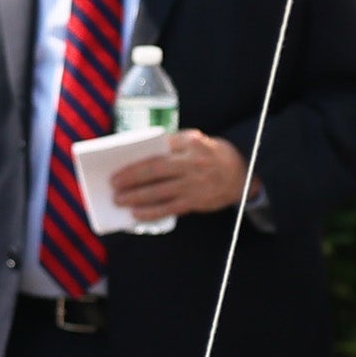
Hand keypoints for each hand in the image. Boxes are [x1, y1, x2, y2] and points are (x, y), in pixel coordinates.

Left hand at [95, 128, 246, 221]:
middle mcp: (193, 163)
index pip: (160, 147)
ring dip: (136, 196)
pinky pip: (169, 208)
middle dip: (131, 177)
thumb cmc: (212, 156)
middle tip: (113, 182)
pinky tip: (136, 214)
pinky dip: (150, 212)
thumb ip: (174, 144)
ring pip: (159, 191)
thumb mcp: (199, 142)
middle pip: (156, 169)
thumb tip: (140, 154)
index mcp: (192, 143)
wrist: (242, 176)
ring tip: (118, 199)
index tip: (119, 159)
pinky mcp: (195, 201)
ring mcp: (194, 184)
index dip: (139, 154)